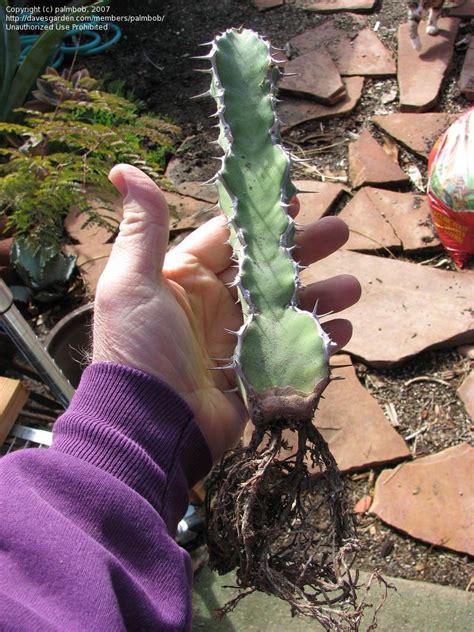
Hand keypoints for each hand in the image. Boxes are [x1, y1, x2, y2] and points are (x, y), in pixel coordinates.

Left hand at [93, 164, 360, 461]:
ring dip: (321, 295)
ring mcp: (238, 339)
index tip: (294, 200)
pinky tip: (343, 330)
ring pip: (288, 308)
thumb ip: (142, 227)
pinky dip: (319, 340)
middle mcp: (215, 304)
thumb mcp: (131, 282)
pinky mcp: (255, 373)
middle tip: (341, 232)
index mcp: (187, 278)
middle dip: (304, 251)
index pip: (231, 238)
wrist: (149, 426)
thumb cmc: (137, 350)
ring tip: (354, 287)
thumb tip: (125, 169)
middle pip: (268, 269)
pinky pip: (293, 350)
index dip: (261, 219)